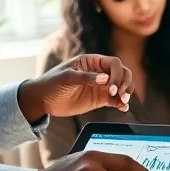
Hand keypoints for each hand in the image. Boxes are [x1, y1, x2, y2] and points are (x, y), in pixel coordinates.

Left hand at [17, 54, 134, 121]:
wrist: (43, 100)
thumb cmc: (52, 83)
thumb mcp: (66, 78)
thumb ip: (85, 78)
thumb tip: (105, 79)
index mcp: (92, 62)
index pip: (114, 64)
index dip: (117, 74)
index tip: (111, 87)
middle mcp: (100, 72)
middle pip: (122, 73)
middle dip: (125, 83)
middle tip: (121, 95)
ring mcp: (101, 86)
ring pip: (121, 86)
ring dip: (126, 93)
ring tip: (123, 102)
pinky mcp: (100, 99)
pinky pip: (115, 100)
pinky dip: (121, 103)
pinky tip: (123, 108)